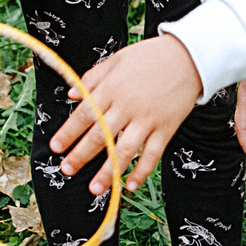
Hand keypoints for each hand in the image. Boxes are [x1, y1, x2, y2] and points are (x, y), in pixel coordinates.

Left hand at [50, 35, 202, 195]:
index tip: (56, 147)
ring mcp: (147, 120)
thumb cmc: (150, 56)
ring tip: (95, 188)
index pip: (84, 115)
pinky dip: (141, 171)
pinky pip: (152, 154)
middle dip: (81, 156)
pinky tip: (130, 184)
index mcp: (111, 89)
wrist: (189, 57)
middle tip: (67, 170)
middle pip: (99, 136)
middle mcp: (127, 107)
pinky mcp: (166, 128)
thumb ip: (93, 78)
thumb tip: (71, 95)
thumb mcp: (116, 60)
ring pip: (124, 151)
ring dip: (108, 172)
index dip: (69, 132)